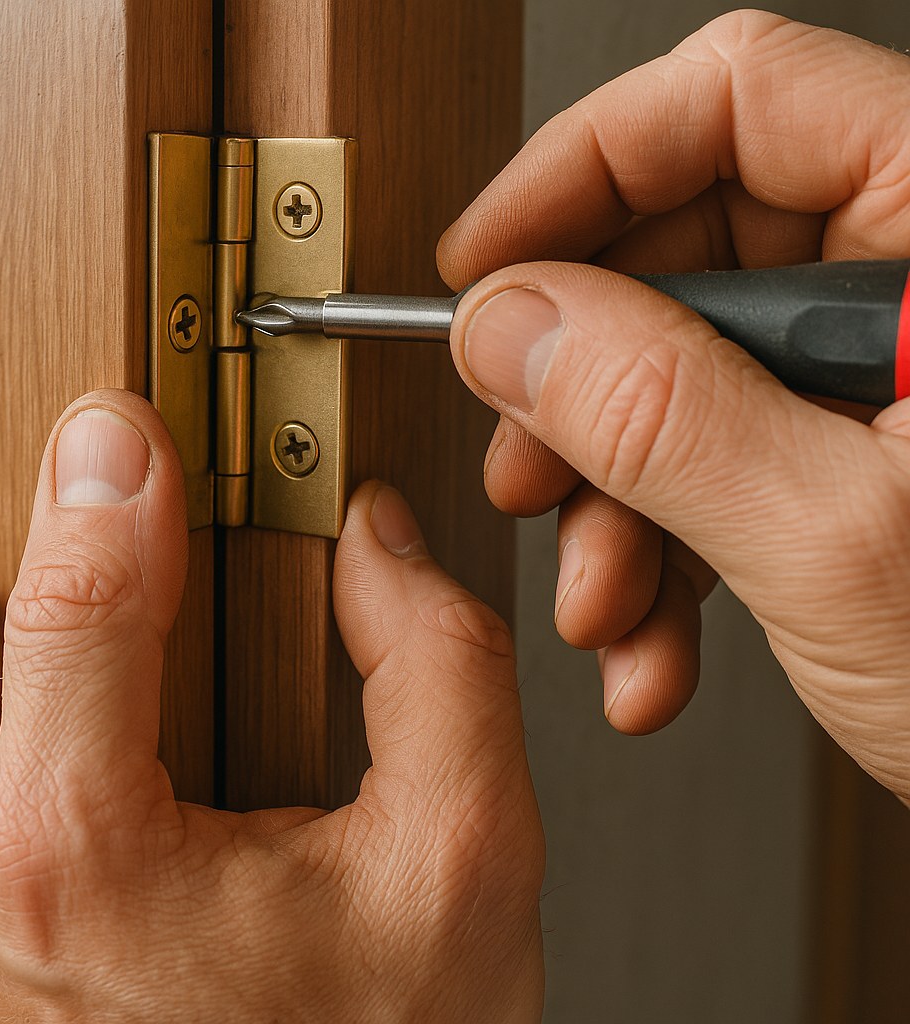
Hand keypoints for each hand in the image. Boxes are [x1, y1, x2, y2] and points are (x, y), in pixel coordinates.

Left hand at [0, 390, 542, 1021]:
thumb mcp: (465, 851)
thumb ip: (438, 662)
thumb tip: (375, 543)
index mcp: (77, 864)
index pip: (67, 600)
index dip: (115, 481)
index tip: (142, 429)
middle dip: (28, 531)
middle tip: (113, 488)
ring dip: (3, 604)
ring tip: (110, 568)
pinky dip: (4, 688)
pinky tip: (103, 679)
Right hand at [438, 12, 909, 800]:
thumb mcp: (835, 543)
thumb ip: (659, 417)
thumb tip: (511, 325)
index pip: (738, 101)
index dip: (581, 171)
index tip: (486, 265)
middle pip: (682, 257)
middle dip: (580, 388)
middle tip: (527, 464)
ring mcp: (878, 378)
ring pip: (678, 381)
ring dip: (611, 502)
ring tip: (601, 603)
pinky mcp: (854, 455)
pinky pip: (716, 464)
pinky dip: (663, 555)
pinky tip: (652, 640)